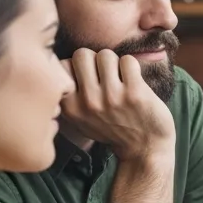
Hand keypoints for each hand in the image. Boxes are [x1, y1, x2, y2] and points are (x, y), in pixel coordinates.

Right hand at [60, 49, 174, 160]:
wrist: (145, 148)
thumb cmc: (113, 129)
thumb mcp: (81, 120)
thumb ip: (68, 96)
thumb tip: (57, 65)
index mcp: (71, 107)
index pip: (62, 66)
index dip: (76, 66)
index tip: (87, 77)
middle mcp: (89, 102)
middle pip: (82, 55)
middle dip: (95, 60)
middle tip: (105, 74)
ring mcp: (112, 97)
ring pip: (105, 55)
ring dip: (115, 62)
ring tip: (120, 78)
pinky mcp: (135, 93)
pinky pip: (128, 60)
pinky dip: (132, 66)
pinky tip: (133, 79)